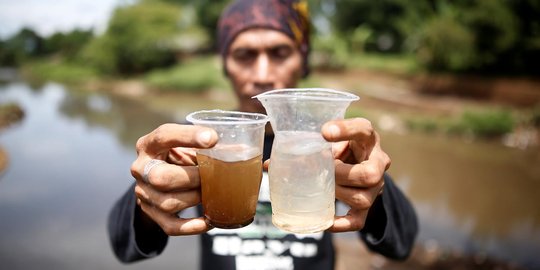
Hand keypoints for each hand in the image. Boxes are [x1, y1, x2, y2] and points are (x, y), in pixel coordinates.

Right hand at [130, 123, 217, 234]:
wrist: (155, 178)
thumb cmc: (177, 157)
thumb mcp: (186, 146)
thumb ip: (208, 147)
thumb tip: (244, 151)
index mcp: (149, 145)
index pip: (164, 136)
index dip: (188, 136)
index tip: (213, 138)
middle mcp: (140, 168)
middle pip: (161, 177)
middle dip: (191, 178)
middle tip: (210, 175)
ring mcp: (142, 193)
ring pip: (168, 202)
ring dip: (195, 199)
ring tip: (212, 193)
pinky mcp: (150, 213)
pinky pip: (170, 226)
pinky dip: (192, 226)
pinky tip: (209, 221)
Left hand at [321, 118, 390, 232]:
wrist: (359, 162)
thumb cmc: (342, 145)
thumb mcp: (333, 137)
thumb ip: (311, 143)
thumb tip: (274, 163)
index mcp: (368, 139)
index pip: (363, 130)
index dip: (345, 130)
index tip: (324, 132)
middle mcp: (378, 163)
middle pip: (371, 174)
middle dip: (343, 175)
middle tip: (327, 170)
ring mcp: (376, 187)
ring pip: (363, 199)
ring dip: (339, 194)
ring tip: (324, 187)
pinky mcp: (368, 206)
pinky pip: (358, 221)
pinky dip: (340, 224)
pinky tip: (325, 222)